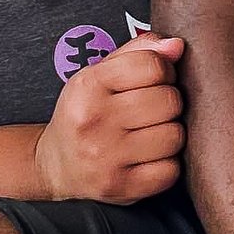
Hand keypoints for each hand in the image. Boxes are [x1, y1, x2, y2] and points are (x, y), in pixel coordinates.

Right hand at [33, 37, 184, 204]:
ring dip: (170, 134)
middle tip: (152, 110)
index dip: (164, 71)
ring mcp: (106, 158)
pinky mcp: (121, 187)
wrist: (55, 165)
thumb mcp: (99, 74)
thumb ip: (138, 52)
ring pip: (174, 136)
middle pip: (168, 101)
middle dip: (168, 102)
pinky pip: (171, 170)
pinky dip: (167, 164)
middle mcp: (93, 122)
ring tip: (150, 133)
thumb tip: (177, 46)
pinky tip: (148, 157)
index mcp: (88, 86)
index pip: (153, 65)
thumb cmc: (85, 113)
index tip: (155, 80)